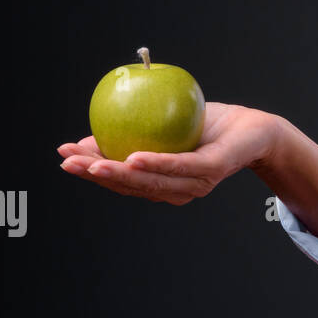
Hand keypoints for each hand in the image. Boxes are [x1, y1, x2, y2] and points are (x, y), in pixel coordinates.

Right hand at [57, 102, 278, 204]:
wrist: (254, 128)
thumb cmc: (207, 126)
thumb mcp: (161, 126)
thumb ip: (129, 135)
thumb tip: (87, 137)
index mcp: (162, 183)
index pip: (121, 181)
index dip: (90, 171)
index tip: (63, 157)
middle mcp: (176, 190)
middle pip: (130, 185)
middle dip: (95, 174)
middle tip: (68, 161)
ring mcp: (194, 183)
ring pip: (150, 180)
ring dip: (118, 172)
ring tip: (91, 161)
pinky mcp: (212, 169)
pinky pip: (180, 166)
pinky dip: (155, 163)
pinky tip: (133, 157)